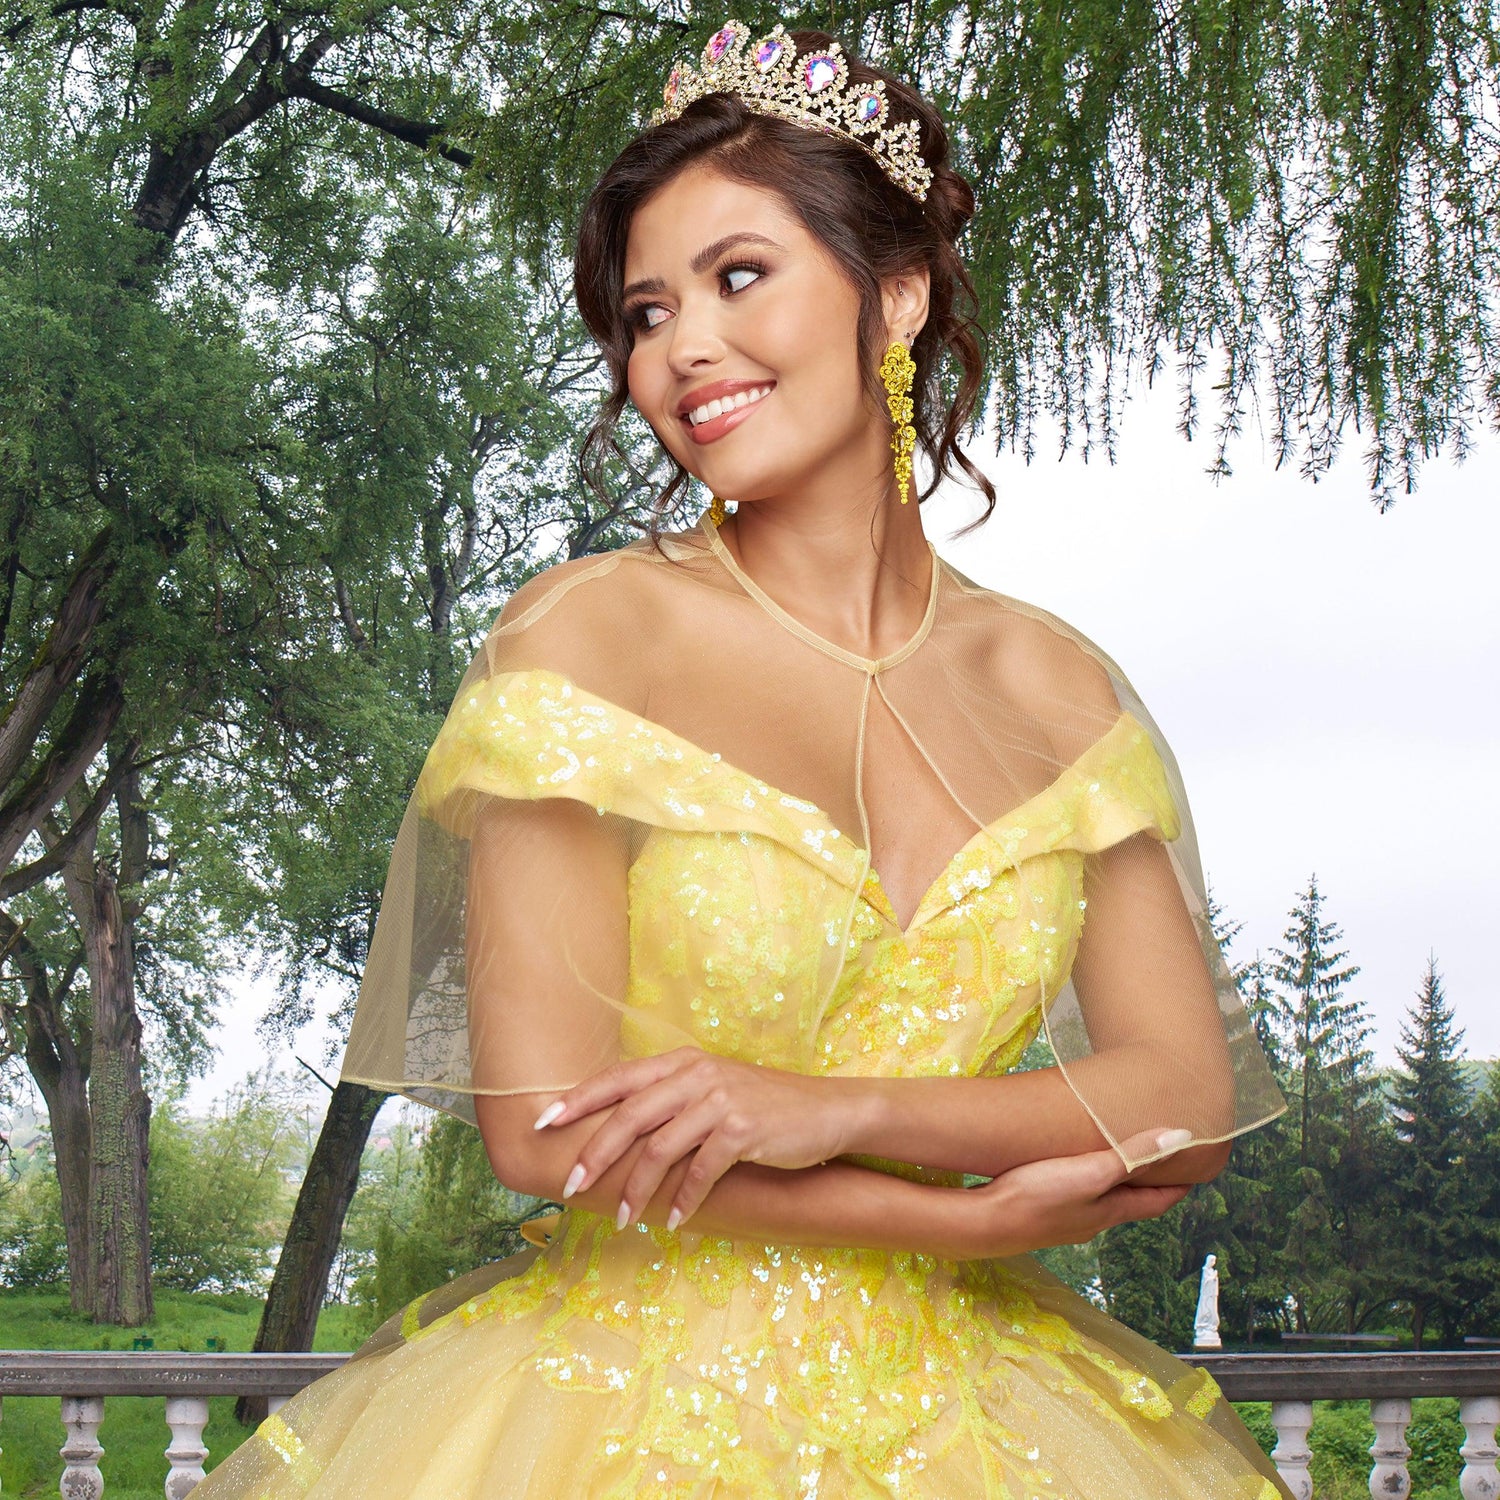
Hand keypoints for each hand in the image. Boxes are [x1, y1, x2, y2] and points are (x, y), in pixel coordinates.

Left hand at [531, 1047, 853, 1230]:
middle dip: (594, 1154)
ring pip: (659, 1148)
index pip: (618, 1078)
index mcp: (682, 1062)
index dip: (578, 1100)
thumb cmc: (764, 1106)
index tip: (542, 1123)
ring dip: (635, 1190)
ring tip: (620, 1220)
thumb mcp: (713, 1090)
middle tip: (569, 1187)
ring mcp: (720, 1100)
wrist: (826, 1111)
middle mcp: (697, 1075)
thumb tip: (618, 1131)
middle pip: (629, 1115)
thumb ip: (671, 1100)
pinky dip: (682, 1200)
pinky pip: (699, 1171)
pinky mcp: (743, 1130)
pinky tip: (672, 1222)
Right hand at [954, 1127, 1196, 1258]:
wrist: (987, 1222)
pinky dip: (1086, 1183)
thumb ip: (1132, 1154)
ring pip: (1101, 1200)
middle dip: (1145, 1184)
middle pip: (1129, 1202)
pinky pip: (1075, 1196)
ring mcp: (1066, 1219)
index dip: (1175, 1188)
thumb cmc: (1040, 1195)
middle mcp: (1092, 1220)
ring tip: (1119, 1161)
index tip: (1193, 1174)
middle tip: (1160, 1162)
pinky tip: (1072, 1172)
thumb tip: (1182, 1138)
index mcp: (1110, 1211)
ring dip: (1114, 1184)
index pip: (1154, 1202)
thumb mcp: (1090, 1171)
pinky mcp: (1043, 1213)